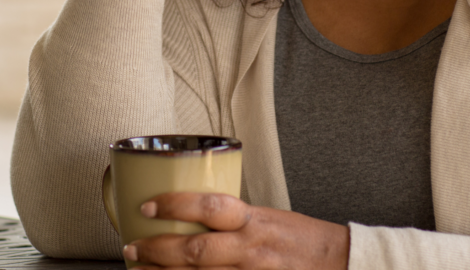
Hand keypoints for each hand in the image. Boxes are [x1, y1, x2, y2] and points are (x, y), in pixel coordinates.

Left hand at [123, 192, 349, 268]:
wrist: (338, 264)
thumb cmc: (300, 238)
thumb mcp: (265, 217)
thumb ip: (231, 219)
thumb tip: (189, 214)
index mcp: (254, 220)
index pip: (210, 206)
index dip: (175, 205)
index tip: (147, 206)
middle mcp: (251, 249)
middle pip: (196, 251)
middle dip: (157, 250)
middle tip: (130, 247)